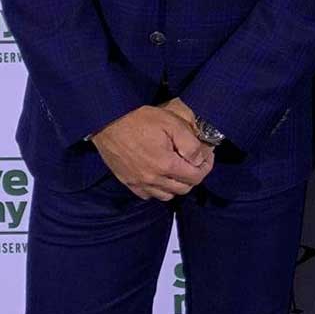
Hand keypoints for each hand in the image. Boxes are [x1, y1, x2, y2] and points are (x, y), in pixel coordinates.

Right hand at [90, 104, 213, 200]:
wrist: (107, 121)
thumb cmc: (138, 119)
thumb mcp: (171, 123)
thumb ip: (190, 144)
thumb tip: (200, 158)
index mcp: (166, 165)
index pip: (196, 177)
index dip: (206, 166)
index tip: (207, 156)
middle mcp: (153, 179)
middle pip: (183, 189)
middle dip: (193, 176)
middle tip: (194, 161)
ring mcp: (139, 183)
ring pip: (167, 195)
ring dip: (177, 185)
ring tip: (178, 168)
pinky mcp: (128, 182)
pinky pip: (149, 195)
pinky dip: (158, 189)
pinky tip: (159, 175)